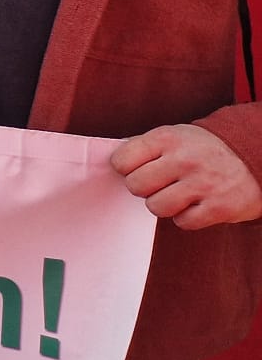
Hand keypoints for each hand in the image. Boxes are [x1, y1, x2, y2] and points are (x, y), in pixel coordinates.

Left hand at [112, 124, 261, 229]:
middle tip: (161, 183)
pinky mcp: (219, 208)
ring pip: (155, 207)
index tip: (137, 169)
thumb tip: (112, 163)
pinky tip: (196, 204)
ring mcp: (202, 184)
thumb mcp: (174, 136)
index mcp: (167, 138)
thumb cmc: (203, 149)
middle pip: (135, 186)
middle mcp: (184, 160)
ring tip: (178, 194)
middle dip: (144, 188)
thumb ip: (144, 147)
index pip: (121, 161)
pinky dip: (186, 217)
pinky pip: (182, 222)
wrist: (254, 158)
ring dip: (164, 204)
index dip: (126, 169)